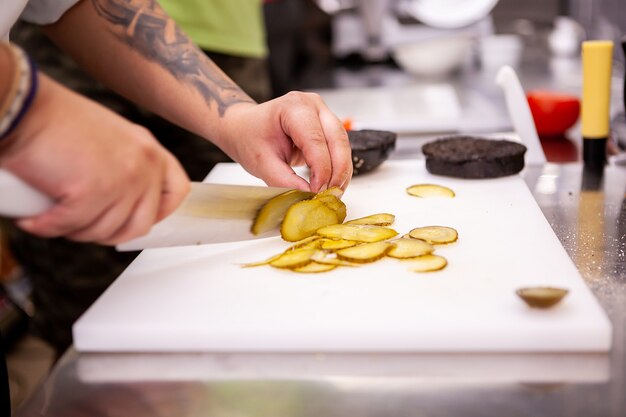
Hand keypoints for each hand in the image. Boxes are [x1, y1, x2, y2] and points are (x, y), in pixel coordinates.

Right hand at [0, 73, 189, 244]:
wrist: (23, 105)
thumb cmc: (54, 120)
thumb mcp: (108, 140)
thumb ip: (124, 166)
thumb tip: (121, 202)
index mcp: (149, 149)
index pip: (177, 191)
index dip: (158, 213)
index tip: (133, 219)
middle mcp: (144, 164)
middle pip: (141, 223)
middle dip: (107, 232)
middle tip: (79, 224)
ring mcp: (123, 179)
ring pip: (105, 231)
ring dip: (75, 231)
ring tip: (53, 215)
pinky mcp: (93, 192)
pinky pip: (72, 227)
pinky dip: (48, 227)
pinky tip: (34, 218)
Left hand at [217, 92, 352, 192]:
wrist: (246, 128)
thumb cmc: (251, 138)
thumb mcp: (262, 163)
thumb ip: (284, 180)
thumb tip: (308, 195)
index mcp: (293, 106)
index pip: (315, 140)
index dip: (321, 168)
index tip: (317, 191)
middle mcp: (313, 105)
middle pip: (337, 139)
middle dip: (337, 170)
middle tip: (331, 195)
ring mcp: (323, 113)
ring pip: (343, 144)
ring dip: (341, 171)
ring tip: (333, 193)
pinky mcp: (327, 126)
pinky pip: (340, 147)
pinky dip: (339, 167)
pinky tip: (333, 184)